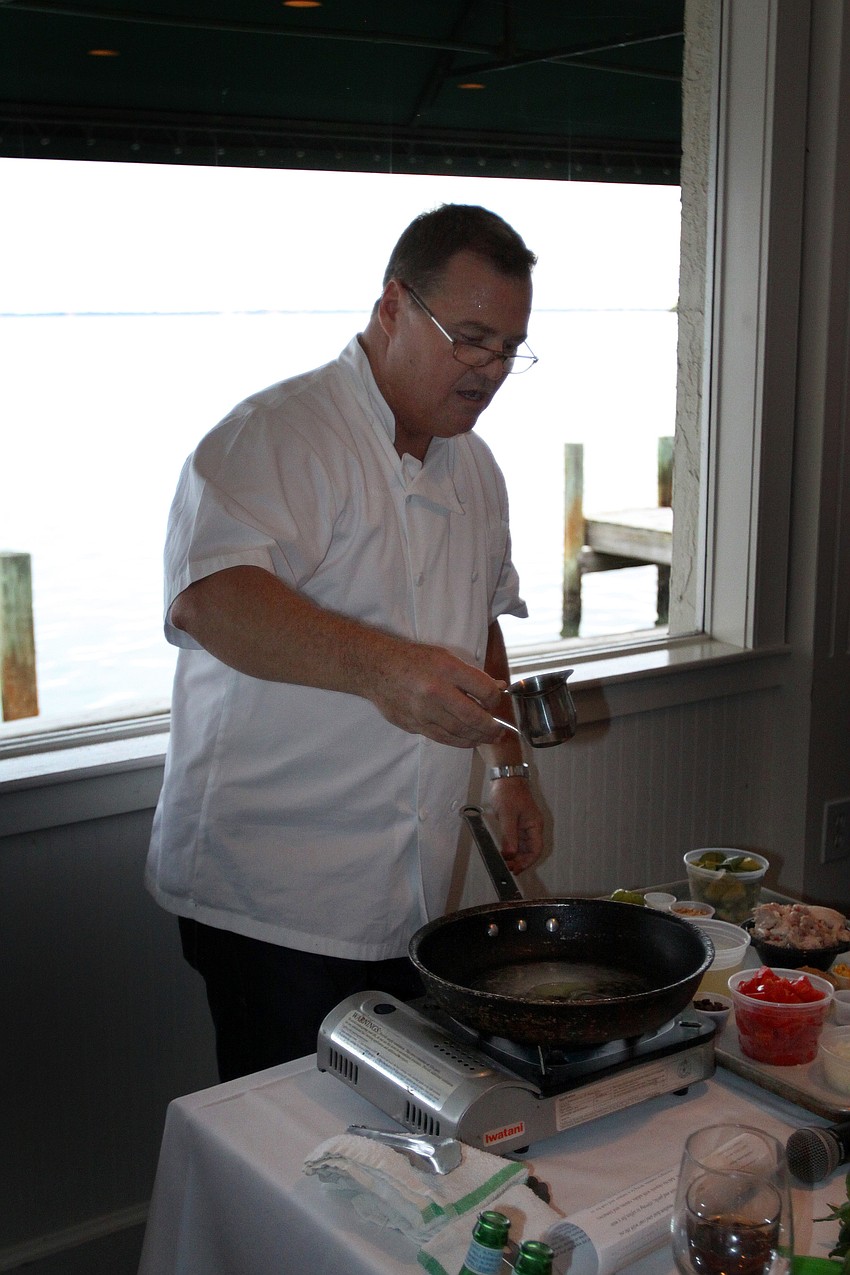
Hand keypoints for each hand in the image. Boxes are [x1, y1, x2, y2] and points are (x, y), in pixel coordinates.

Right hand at [364, 638, 509, 747]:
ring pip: (460, 732)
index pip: (484, 690)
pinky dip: (460, 742)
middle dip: (492, 727)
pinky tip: (469, 741)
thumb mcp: (444, 657)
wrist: (376, 669)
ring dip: (479, 738)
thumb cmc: (413, 660)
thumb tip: (497, 688)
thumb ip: (471, 675)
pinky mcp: (414, 725)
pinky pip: (443, 738)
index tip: (496, 702)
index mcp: (447, 669)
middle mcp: (436, 691)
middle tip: (500, 731)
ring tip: (489, 739)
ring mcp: (424, 711)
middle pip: (474, 717)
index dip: (496, 700)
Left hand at [488, 779, 544, 873]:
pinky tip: (504, 854)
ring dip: (515, 856)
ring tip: (505, 864)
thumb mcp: (507, 815)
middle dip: (520, 861)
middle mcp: (532, 827)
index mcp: (535, 825)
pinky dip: (511, 848)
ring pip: (523, 847)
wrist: (505, 778)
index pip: (536, 849)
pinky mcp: (516, 824)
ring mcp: (524, 826)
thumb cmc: (509, 792)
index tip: (516, 869)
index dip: (528, 861)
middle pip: (530, 850)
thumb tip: (510, 854)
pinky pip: (516, 840)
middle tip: (508, 868)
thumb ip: (509, 836)